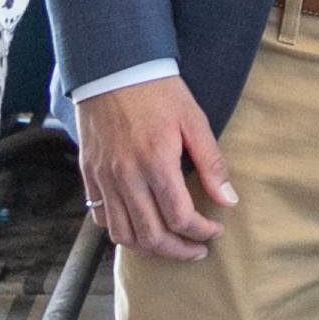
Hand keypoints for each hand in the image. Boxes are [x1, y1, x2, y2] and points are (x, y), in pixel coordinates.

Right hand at [78, 73, 237, 262]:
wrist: (112, 68)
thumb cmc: (157, 91)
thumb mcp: (193, 120)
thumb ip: (211, 163)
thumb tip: (229, 200)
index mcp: (155, 162)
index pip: (180, 217)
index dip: (202, 232)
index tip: (216, 230)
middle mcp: (125, 177)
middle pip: (151, 236)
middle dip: (179, 251)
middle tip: (198, 250)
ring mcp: (104, 179)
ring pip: (123, 235)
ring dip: (150, 248)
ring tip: (171, 245)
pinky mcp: (90, 175)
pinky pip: (101, 218)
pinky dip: (122, 231)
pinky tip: (140, 226)